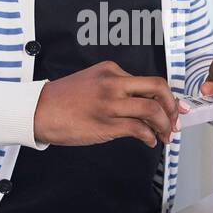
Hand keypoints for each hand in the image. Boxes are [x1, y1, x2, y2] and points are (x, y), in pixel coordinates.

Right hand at [33, 61, 188, 147]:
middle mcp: (113, 83)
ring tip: (164, 135)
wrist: (37, 111)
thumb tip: (141, 103)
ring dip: (164, 125)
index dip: (166, 97)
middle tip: (175, 120)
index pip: (149, 81)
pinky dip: (149, 136)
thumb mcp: (92, 81)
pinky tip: (149, 141)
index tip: (173, 108)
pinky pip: (138, 129)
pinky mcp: (105, 124)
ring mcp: (110, 104)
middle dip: (172, 106)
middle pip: (158, 88)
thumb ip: (116, 87)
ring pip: (152, 110)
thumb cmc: (63, 100)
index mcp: (111, 71)